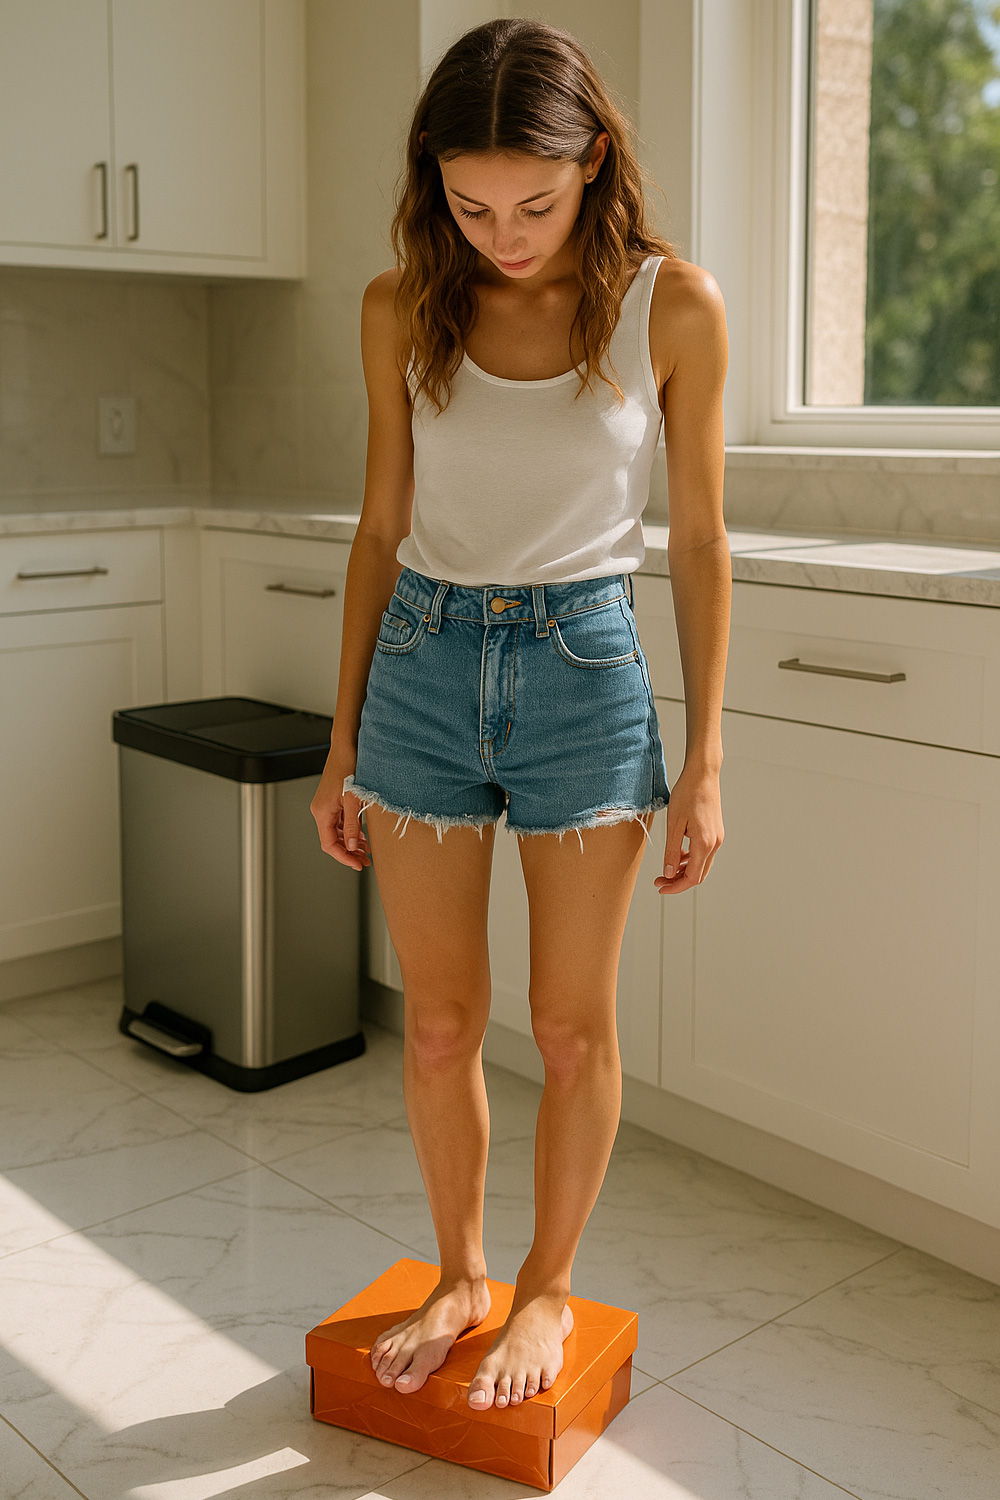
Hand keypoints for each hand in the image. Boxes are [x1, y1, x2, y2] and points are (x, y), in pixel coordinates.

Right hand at [310, 742, 371, 870]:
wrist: (347, 748)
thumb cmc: (348, 768)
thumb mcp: (353, 800)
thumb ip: (351, 825)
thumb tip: (351, 847)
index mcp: (322, 812)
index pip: (329, 844)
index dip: (343, 857)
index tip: (357, 864)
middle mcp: (321, 810)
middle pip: (332, 840)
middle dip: (348, 853)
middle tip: (365, 861)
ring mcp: (326, 806)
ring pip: (336, 832)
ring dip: (350, 843)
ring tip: (366, 851)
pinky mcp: (333, 801)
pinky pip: (339, 822)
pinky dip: (350, 831)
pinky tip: (362, 836)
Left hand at [654, 763, 722, 894]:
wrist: (703, 774)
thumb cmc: (687, 794)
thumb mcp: (674, 824)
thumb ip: (671, 851)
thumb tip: (668, 873)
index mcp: (704, 843)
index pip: (692, 877)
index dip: (675, 887)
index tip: (660, 888)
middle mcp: (715, 843)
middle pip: (698, 875)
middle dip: (678, 881)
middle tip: (659, 880)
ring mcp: (717, 838)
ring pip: (701, 865)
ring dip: (684, 871)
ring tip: (665, 870)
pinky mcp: (715, 833)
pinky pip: (703, 853)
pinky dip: (690, 859)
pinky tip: (677, 856)